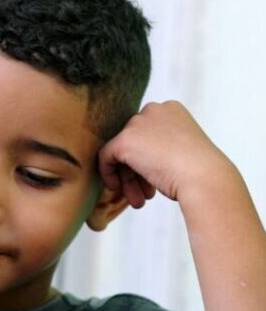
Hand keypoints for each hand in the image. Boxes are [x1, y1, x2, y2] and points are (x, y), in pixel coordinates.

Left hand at [98, 100, 230, 207]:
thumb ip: (160, 148)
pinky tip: (118, 189)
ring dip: (128, 179)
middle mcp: (154, 110)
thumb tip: (137, 160)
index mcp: (171, 110)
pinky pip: (106, 156)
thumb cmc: (199, 171)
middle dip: (137, 172)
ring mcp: (138, 124)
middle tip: (144, 195)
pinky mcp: (124, 140)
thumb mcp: (181, 152)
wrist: (204, 177)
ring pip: (121, 152)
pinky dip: (109, 173)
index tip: (154, 180)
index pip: (148, 134)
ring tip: (137, 201)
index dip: (148, 159)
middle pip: (134, 143)